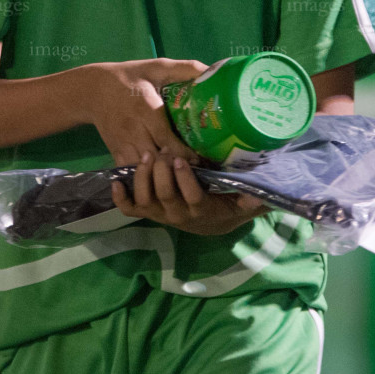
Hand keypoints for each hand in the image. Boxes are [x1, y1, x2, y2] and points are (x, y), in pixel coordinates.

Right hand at [78, 58, 206, 165]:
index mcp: (147, 110)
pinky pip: (132, 172)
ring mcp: (123, 144)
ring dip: (162, 174)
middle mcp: (135, 130)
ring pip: (145, 170)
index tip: (203, 157)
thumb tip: (213, 70)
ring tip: (181, 175)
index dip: (186, 154)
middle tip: (197, 169)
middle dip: (177, 167)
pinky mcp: (116, 152)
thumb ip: (185, 68)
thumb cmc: (130, 77)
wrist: (92, 89)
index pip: (167, 140)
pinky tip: (160, 176)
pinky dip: (147, 177)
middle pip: (158, 160)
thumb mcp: (156, 67)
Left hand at [112, 153, 269, 234]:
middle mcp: (177, 214)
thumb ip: (249, 200)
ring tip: (146, 156)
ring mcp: (159, 213)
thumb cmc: (224, 205)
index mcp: (200, 210)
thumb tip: (258, 195)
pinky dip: (120, 197)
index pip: (191, 197)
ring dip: (143, 177)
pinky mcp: (146, 211)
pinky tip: (115, 181)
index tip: (182, 159)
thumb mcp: (239, 204)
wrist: (208, 223)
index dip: (185, 179)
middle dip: (162, 171)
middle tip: (163, 151)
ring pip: (145, 199)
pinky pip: (129, 209)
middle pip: (164, 194)